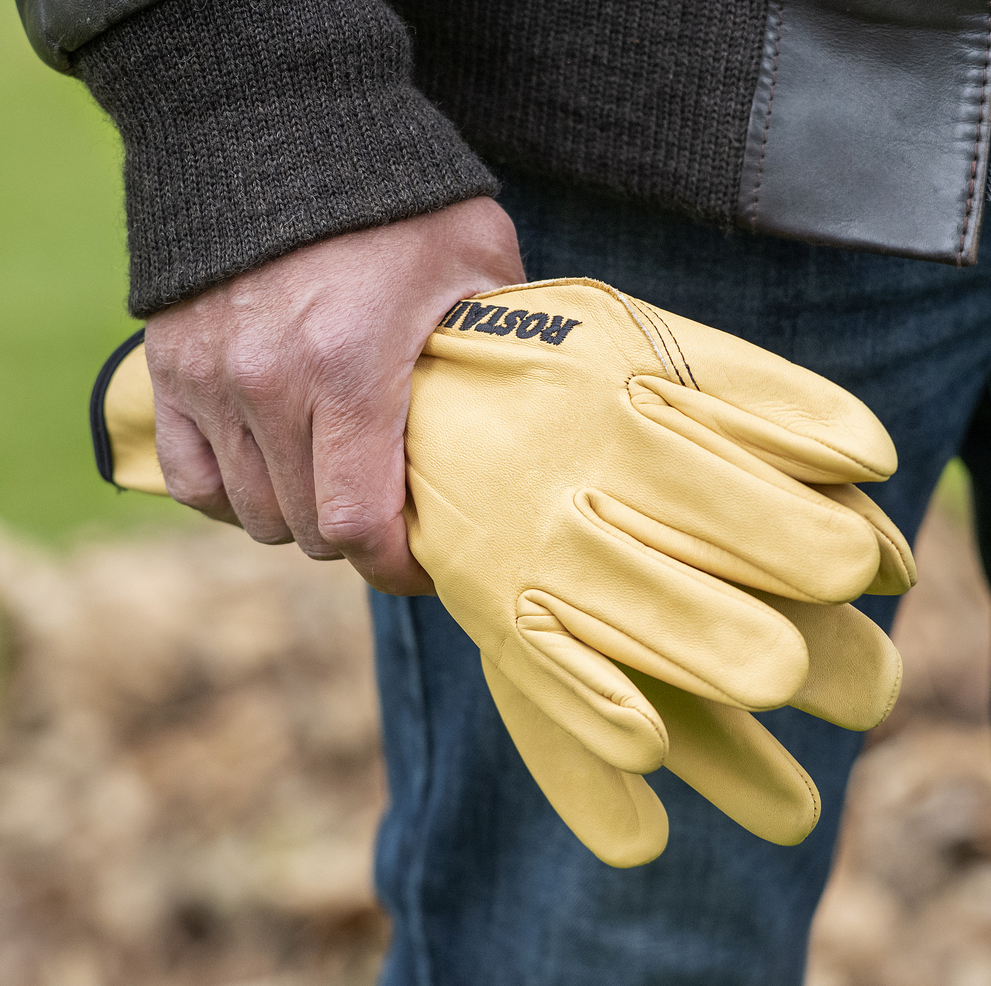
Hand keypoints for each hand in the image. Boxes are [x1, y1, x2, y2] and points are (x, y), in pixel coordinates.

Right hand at [143, 197, 524, 594]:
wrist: (278, 127)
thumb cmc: (392, 199)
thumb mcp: (475, 257)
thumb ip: (505, 336)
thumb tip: (532, 399)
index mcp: (348, 371)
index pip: (356, 524)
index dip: (393, 566)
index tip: (422, 564)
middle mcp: (268, 387)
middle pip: (306, 528)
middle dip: (357, 537)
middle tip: (390, 512)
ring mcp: (211, 381)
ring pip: (253, 513)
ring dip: (300, 516)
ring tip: (336, 486)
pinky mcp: (172, 369)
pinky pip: (193, 480)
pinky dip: (231, 494)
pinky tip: (270, 473)